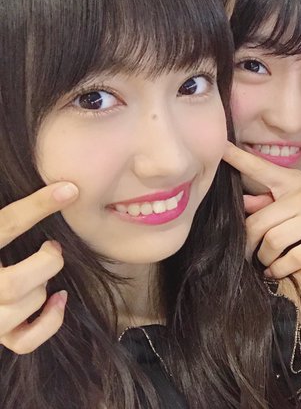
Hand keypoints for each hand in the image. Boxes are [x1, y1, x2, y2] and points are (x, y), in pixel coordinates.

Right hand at [0, 182, 77, 353]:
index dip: (37, 206)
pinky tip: (58, 298)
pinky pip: (26, 340)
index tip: (69, 189)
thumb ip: (15, 217)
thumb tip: (60, 185)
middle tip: (52, 249)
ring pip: (22, 307)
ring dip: (43, 288)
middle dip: (45, 264)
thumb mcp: (0, 230)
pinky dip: (49, 321)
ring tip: (42, 273)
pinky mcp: (0, 337)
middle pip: (12, 284)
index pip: (5, 226)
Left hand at [223, 142, 300, 278]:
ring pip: (273, 241)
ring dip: (263, 258)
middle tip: (247, 253)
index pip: (260, 167)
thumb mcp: (295, 198)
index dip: (238, 157)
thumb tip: (241, 202)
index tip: (220, 148)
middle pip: (258, 222)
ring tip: (264, 262)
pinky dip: (279, 268)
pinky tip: (276, 270)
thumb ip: (267, 200)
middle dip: (247, 243)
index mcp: (292, 181)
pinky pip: (294, 257)